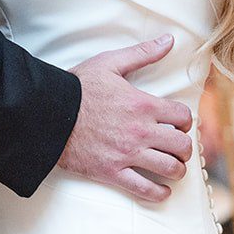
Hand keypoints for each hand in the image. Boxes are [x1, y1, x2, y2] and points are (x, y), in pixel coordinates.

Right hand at [61, 35, 193, 202]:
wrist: (49, 113)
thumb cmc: (78, 87)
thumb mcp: (110, 63)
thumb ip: (143, 53)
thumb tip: (169, 40)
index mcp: (143, 104)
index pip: (183, 117)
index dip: (185, 121)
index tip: (178, 124)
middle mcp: (141, 132)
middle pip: (181, 146)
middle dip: (184, 148)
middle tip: (177, 147)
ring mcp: (127, 154)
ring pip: (169, 169)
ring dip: (176, 170)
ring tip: (172, 168)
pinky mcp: (112, 172)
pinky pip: (145, 190)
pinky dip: (159, 193)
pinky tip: (161, 190)